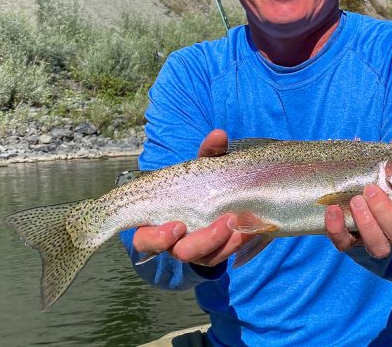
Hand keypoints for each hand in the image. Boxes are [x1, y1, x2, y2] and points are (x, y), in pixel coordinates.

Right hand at [133, 129, 252, 266]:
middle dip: (201, 241)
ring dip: (222, 242)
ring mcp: (194, 251)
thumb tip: (219, 135)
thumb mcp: (203, 167)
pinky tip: (247, 231)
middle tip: (224, 223)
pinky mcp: (213, 255)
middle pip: (178, 252)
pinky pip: (221, 256)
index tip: (178, 226)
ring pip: (203, 257)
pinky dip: (234, 244)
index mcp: (157, 222)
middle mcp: (172, 242)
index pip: (144, 239)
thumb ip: (209, 152)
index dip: (156, 238)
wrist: (221, 201)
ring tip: (238, 222)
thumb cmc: (201, 183)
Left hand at [325, 127, 391, 257]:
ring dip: (367, 224)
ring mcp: (373, 240)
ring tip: (355, 200)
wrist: (353, 190)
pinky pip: (344, 244)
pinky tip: (332, 211)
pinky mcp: (350, 242)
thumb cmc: (382, 176)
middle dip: (386, 214)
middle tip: (371, 190)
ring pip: (378, 247)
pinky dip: (337, 230)